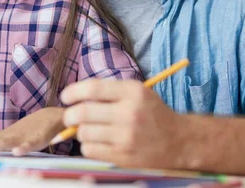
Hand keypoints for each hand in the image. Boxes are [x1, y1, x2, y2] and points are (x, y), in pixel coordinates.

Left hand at [0, 107, 64, 155]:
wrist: (54, 116)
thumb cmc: (31, 130)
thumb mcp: (11, 138)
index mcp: (2, 137)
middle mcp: (9, 136)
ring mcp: (23, 136)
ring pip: (5, 142)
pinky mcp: (38, 138)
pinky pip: (31, 144)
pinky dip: (24, 148)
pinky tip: (17, 152)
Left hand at [60, 79, 190, 169]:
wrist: (179, 141)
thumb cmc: (153, 114)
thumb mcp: (138, 93)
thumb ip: (109, 92)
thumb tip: (75, 99)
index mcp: (133, 92)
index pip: (93, 88)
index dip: (73, 92)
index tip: (65, 97)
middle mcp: (130, 113)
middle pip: (83, 112)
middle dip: (69, 115)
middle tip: (70, 116)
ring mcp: (126, 137)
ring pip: (84, 133)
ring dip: (80, 131)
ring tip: (90, 130)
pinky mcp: (123, 156)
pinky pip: (90, 150)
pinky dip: (88, 146)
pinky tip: (98, 142)